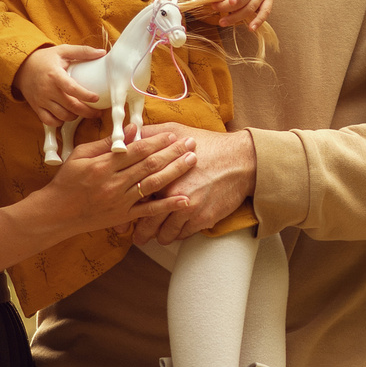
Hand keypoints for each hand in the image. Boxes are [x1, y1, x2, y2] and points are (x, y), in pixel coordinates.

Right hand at [16, 44, 104, 121]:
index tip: (96, 98)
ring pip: (62, 116)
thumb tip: (102, 52)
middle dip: (87, 112)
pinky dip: (60, 122)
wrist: (22, 67)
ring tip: (83, 112)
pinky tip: (67, 116)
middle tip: (97, 112)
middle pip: (71, 106)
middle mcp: (47, 90)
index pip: (72, 89)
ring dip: (75, 117)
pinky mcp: (36, 107)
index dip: (86, 95)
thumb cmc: (44, 59)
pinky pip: (49, 121)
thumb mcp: (62, 50)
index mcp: (55, 75)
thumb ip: (83, 51)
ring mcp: (41, 100)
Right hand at [33, 125, 196, 234]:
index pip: (136, 150)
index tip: (172, 134)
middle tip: (191, 143)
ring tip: (192, 161)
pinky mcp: (123, 216)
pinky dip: (168, 205)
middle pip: (149, 165)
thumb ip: (108, 143)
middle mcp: (114, 183)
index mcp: (103, 165)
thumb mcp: (82, 154)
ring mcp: (120, 201)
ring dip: (175, 172)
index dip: (157, 141)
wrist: (57, 213)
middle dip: (173, 152)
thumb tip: (132, 129)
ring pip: (153, 184)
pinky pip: (149, 211)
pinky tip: (185, 200)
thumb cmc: (68, 180)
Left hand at [131, 125, 255, 244]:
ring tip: (157, 235)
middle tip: (136, 236)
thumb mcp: (175, 130)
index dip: (127, 211)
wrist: (241, 161)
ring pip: (164, 234)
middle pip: (146, 223)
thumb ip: (149, 135)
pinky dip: (178, 234)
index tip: (124, 218)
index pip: (134, 198)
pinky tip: (177, 230)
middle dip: (140, 233)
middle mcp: (171, 193)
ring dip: (160, 236)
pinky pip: (183, 235)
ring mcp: (187, 208)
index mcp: (160, 173)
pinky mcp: (202, 219)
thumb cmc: (208, 145)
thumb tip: (127, 134)